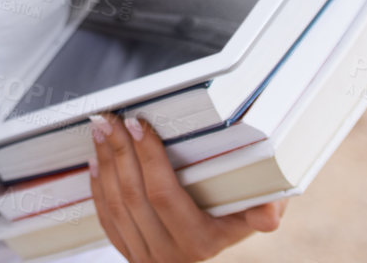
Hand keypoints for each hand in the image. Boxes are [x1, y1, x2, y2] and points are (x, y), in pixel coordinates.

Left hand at [88, 113, 287, 261]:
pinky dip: (98, 187)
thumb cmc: (240, 219)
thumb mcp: (256, 213)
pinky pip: (107, 220)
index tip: (139, 124)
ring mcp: (145, 258)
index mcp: (199, 242)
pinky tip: (97, 161)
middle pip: (133, 196)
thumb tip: (269, 213)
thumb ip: (265, 211)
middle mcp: (169, 257)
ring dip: (105, 164)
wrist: (214, 247)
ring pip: (115, 206)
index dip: (148, 158)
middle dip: (119, 151)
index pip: (164, 195)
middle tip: (110, 118)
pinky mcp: (131, 254)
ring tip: (101, 131)